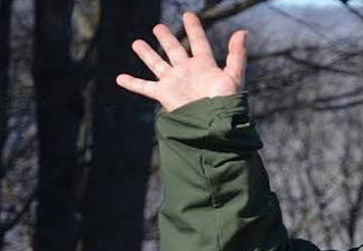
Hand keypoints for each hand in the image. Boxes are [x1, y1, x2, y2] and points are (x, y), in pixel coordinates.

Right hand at [116, 12, 245, 111]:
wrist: (212, 123)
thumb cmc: (225, 101)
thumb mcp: (233, 75)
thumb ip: (237, 54)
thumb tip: (242, 32)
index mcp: (205, 66)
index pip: (198, 42)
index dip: (194, 29)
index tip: (188, 15)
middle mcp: (188, 71)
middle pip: (175, 51)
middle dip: (166, 39)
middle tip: (158, 27)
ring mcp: (174, 82)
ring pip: (157, 64)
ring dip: (147, 54)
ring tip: (136, 43)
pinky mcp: (164, 94)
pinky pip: (144, 87)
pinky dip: (132, 83)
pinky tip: (120, 78)